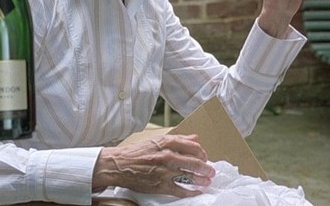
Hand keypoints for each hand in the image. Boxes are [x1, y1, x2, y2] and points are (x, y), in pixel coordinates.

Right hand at [93, 134, 215, 197]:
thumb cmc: (135, 152)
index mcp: (166, 143)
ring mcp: (165, 171)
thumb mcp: (156, 140)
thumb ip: (177, 139)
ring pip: (189, 176)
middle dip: (206, 167)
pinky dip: (191, 192)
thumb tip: (195, 137)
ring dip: (201, 179)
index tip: (205, 156)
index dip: (202, 152)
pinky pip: (180, 190)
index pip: (192, 146)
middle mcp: (167, 156)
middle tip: (211, 170)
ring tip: (207, 181)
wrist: (118, 165)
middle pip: (194, 161)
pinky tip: (197, 192)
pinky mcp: (160, 185)